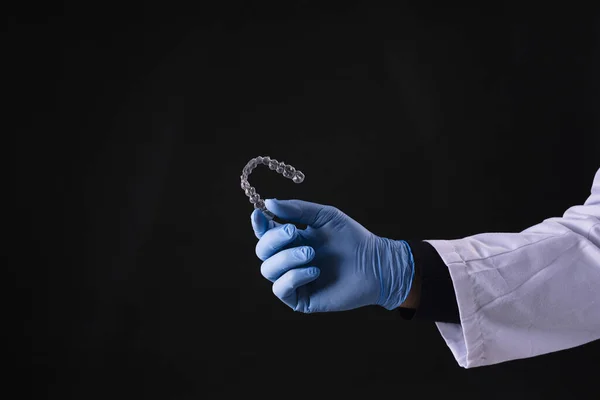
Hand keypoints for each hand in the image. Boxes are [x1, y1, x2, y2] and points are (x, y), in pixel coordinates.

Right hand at [251, 199, 414, 312]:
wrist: (375, 264)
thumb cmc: (352, 238)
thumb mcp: (324, 216)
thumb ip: (297, 209)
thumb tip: (269, 203)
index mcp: (291, 239)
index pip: (265, 233)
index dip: (258, 224)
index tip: (259, 213)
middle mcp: (288, 259)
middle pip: (262, 251)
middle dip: (274, 239)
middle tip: (293, 231)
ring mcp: (293, 280)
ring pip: (268, 269)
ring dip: (287, 258)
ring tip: (311, 254)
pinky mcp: (301, 299)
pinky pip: (281, 288)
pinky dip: (294, 276)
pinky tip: (315, 271)